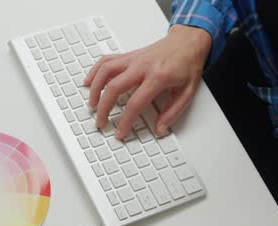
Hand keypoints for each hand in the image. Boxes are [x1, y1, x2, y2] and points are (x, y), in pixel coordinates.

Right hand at [84, 25, 211, 138]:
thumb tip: (160, 129)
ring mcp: (133, 59)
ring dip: (96, 89)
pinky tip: (89, 82)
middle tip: (101, 122)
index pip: (135, 103)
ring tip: (93, 105)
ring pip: (105, 71)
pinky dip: (94, 71)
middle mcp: (142, 66)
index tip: (120, 132)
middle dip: (104, 108)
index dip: (125, 121)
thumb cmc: (187, 63)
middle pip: (114, 88)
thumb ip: (173, 112)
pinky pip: (106, 60)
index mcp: (158, 77)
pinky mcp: (128, 55)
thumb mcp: (187, 91)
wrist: (188, 41)